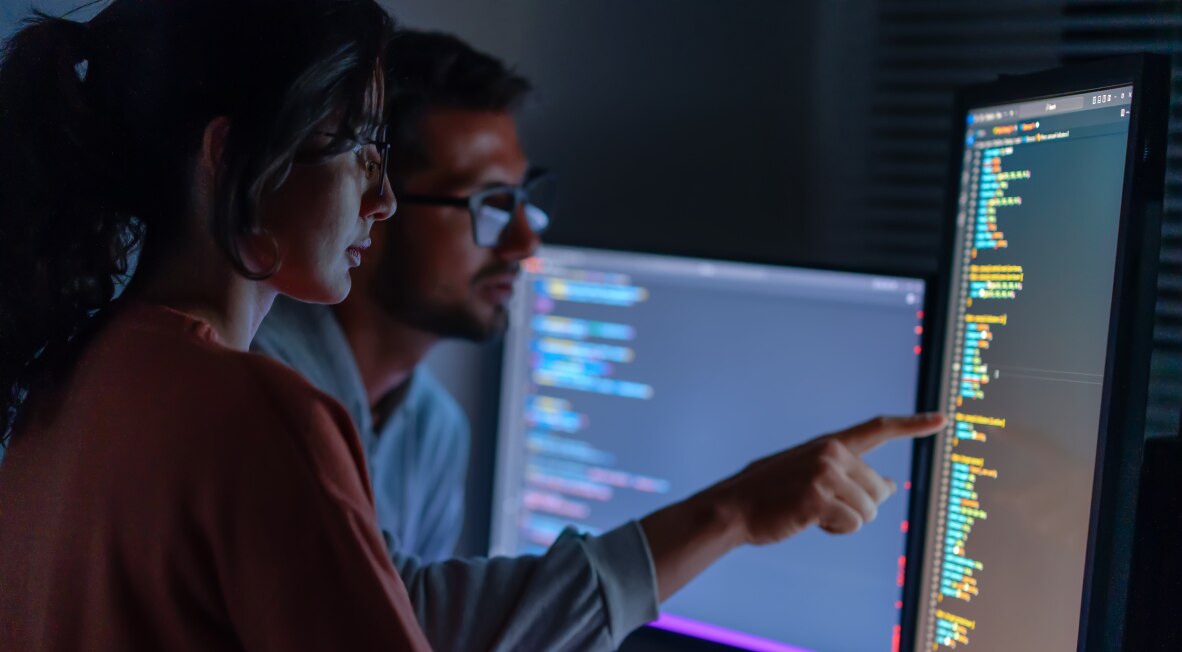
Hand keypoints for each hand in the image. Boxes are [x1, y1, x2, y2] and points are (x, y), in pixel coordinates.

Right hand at [710, 413, 945, 544]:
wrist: (732, 508)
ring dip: (844, 521)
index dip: (913, 424)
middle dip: (859, 508)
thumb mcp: (812, 478)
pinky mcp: (817, 497)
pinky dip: (834, 531)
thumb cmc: (772, 496)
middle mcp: (831, 452)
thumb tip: (891, 487)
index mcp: (829, 444)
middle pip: (878, 491)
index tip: (942, 419)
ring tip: (810, 513)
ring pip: (869, 512)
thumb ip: (850, 477)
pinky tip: (807, 521)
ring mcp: (824, 473)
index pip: (877, 429)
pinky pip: (851, 524)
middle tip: (821, 507)